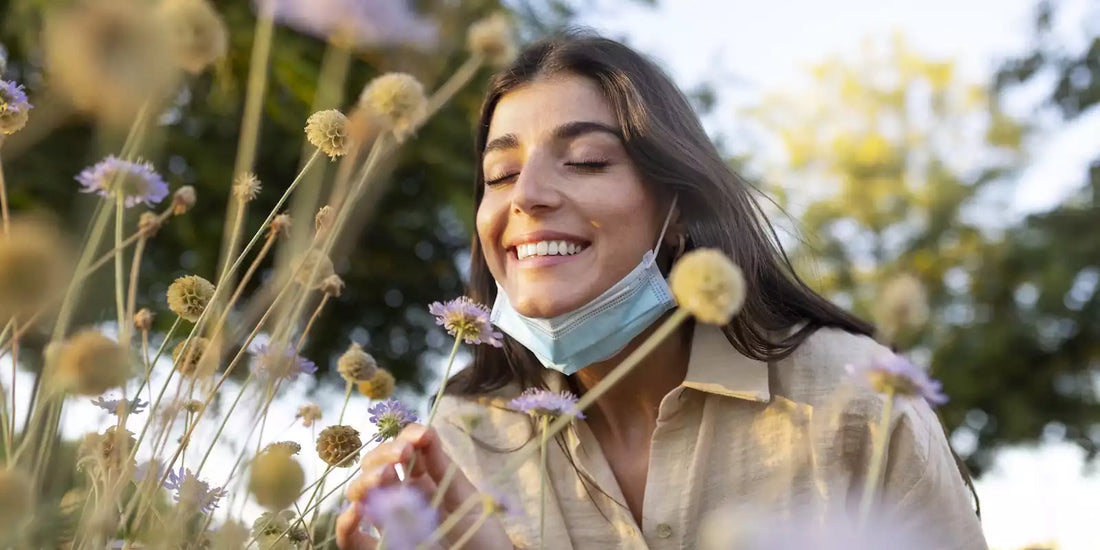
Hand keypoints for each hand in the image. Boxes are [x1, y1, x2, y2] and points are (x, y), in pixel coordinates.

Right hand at [336, 424, 512, 548]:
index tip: (419, 437)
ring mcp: (388, 522)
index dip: (406, 438)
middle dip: (384, 454)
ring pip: (360, 495)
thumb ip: (443, 469)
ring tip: (385, 476)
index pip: (402, 450)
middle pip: (376, 467)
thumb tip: (424, 430)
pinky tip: (356, 511)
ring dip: (366, 480)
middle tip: (402, 454)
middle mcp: (400, 497)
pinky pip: (352, 539)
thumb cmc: (481, 534)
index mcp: (422, 480)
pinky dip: (346, 524)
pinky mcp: (382, 549)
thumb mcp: (466, 498)